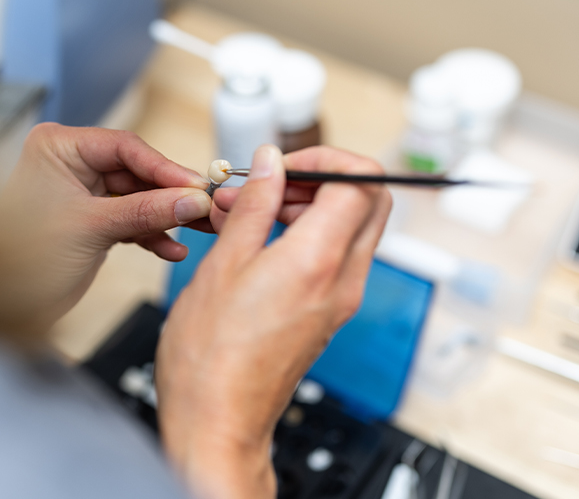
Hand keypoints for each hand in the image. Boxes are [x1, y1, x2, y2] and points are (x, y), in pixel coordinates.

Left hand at [0, 123, 212, 319]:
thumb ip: (145, 211)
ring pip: (138, 198)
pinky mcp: (91, 220)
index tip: (196, 185)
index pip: (124, 147)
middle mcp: (70, 163)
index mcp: (58, 147)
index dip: (164, 167)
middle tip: (205, 208)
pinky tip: (172, 250)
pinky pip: (130, 220)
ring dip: (166, 218)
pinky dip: (150, 235)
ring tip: (198, 231)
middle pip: (136, 171)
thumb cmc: (21, 258)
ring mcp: (82, 192)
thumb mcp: (92, 229)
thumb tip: (192, 199)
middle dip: (170, 195)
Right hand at [155, 145, 391, 498]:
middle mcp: (343, 280)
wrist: (218, 420)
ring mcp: (340, 300)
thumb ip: (254, 204)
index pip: (362, 180)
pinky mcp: (328, 314)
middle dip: (320, 178)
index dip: (325, 159)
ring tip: (247, 212)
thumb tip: (270, 162)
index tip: (285, 165)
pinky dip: (304, 235)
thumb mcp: (224, 262)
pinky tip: (255, 241)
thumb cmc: (211, 356)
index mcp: (319, 260)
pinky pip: (333, 256)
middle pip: (367, 200)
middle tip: (267, 185)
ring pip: (349, 227)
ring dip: (307, 206)